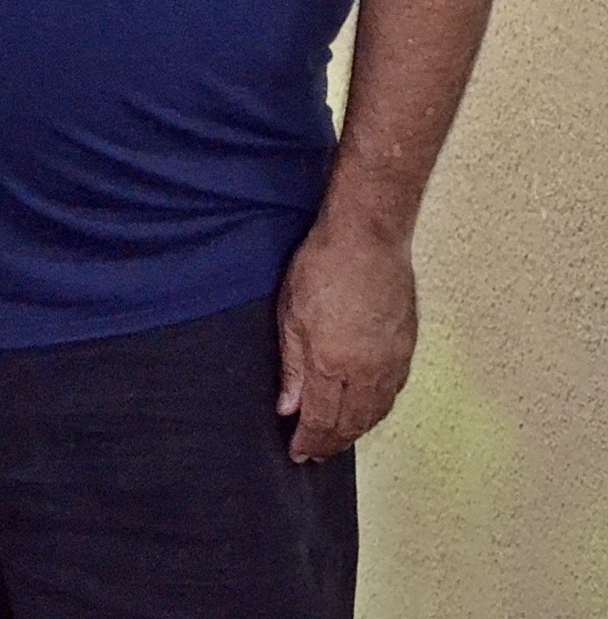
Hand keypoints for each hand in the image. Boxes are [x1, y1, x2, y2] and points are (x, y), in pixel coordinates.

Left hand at [275, 217, 417, 461]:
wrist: (368, 239)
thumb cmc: (323, 267)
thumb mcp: (290, 315)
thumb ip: (291, 367)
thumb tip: (288, 407)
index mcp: (333, 364)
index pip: (320, 419)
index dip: (309, 441)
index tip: (298, 453)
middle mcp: (367, 371)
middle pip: (350, 423)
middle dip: (331, 443)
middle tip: (315, 455)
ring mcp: (392, 362)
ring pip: (375, 413)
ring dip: (355, 432)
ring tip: (337, 441)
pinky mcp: (407, 349)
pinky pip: (392, 394)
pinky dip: (376, 412)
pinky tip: (367, 413)